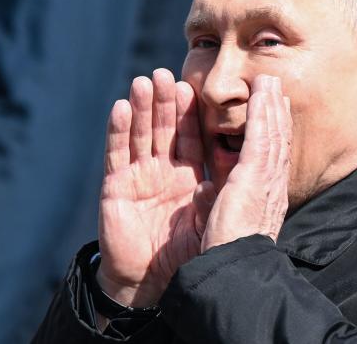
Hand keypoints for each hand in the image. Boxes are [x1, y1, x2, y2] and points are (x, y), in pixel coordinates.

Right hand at [96, 69, 215, 306]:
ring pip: (142, 133)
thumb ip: (228, 178)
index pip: (195, 134)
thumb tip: (239, 151)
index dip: (194, 110)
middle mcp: (167, 171)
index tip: (197, 82)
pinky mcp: (118, 189)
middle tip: (168, 73)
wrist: (170, 283)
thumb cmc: (200, 247)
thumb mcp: (220, 207)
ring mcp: (141, 178)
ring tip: (146, 80)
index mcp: (193, 174)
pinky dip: (118, 130)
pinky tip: (121, 108)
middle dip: (167, 101)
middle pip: (167, 128)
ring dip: (143, 106)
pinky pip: (118, 154)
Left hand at [202, 75, 291, 250]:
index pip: (270, 157)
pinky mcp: (255, 174)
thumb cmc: (227, 251)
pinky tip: (263, 94)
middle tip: (275, 88)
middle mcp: (272, 184)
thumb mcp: (222, 220)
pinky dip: (263, 113)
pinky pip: (261, 136)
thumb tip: (202, 187)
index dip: (272, 133)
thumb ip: (214, 199)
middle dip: (277, 113)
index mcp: (264, 196)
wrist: (235, 266)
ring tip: (270, 82)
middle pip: (277, 140)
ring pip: (273, 133)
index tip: (271, 112)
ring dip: (272, 105)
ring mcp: (267, 177)